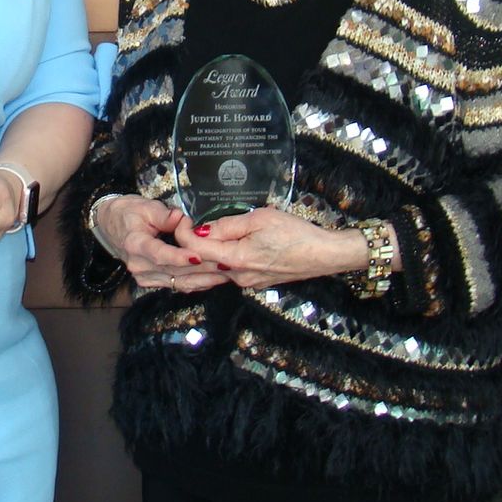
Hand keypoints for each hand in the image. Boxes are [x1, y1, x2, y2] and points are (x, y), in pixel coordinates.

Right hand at [94, 195, 226, 292]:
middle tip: (226, 263)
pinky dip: (196, 283)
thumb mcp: (145, 206)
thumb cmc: (128, 212)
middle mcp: (139, 265)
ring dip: (203, 279)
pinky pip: (177, 285)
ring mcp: (144, 277)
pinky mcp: (151, 282)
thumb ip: (164, 214)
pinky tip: (214, 279)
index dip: (180, 258)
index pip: (160, 255)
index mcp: (135, 244)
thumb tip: (182, 219)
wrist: (110, 224)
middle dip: (202, 269)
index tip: (199, 256)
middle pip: (174, 271)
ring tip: (226, 273)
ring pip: (179, 282)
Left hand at [171, 206, 367, 288]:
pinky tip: (210, 257)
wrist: (325, 255)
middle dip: (184, 250)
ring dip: (196, 262)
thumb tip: (201, 229)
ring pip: (212, 274)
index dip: (183, 233)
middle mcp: (238, 276)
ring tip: (186, 247)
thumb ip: (228, 224)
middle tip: (176, 232)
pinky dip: (213, 266)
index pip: (196, 249)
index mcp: (236, 259)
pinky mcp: (255, 282)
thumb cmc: (296, 233)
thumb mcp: (261, 218)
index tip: (182, 218)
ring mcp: (247, 282)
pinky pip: (226, 275)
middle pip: (200, 266)